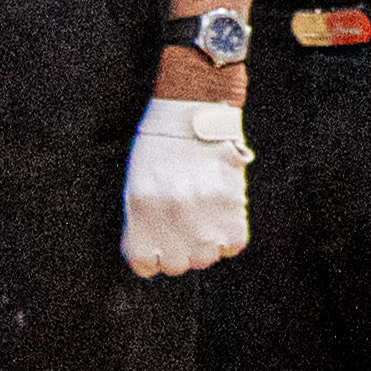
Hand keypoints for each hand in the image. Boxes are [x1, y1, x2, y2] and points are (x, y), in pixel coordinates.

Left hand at [121, 99, 248, 275]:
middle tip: (182, 231)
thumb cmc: (161, 140)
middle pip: (177, 265)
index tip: (156, 247)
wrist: (194, 105)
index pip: (144, 263)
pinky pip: (233, 245)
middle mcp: (172, 216)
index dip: (151, 257)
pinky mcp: (233, 205)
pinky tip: (221, 218)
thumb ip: (141, 218)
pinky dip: (228, 237)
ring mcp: (204, 213)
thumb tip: (153, 248)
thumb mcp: (137, 179)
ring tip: (203, 222)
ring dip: (204, 246)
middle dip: (178, 252)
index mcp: (141, 208)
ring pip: (206, 258)